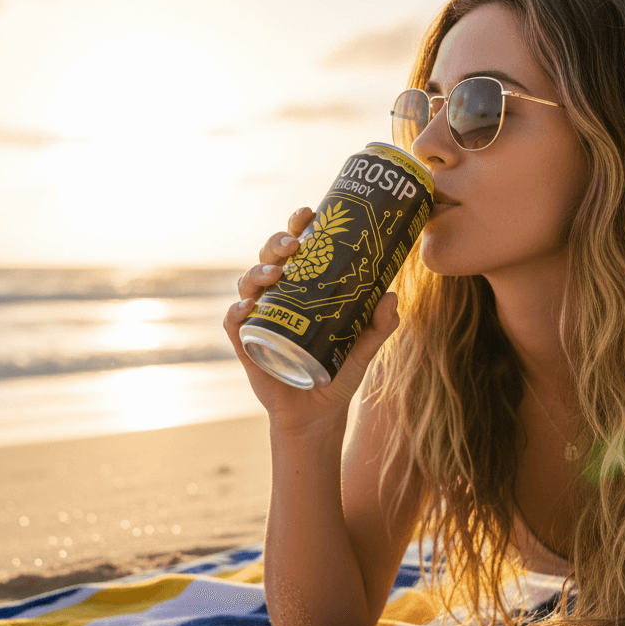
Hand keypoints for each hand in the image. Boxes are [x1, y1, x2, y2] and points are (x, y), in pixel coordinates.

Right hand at [223, 206, 400, 432]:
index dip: (296, 226)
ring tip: (275, 274)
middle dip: (276, 243)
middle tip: (295, 245)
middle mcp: (277, 297)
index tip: (308, 212)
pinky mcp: (247, 345)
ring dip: (257, 272)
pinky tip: (246, 308)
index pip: (295, 248)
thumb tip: (390, 295)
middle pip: (268, 258)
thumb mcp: (364, 347)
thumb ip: (379, 324)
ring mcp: (259, 319)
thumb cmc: (338, 371)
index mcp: (302, 288)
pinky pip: (234, 324)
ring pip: (247, 284)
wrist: (318, 413)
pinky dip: (236, 313)